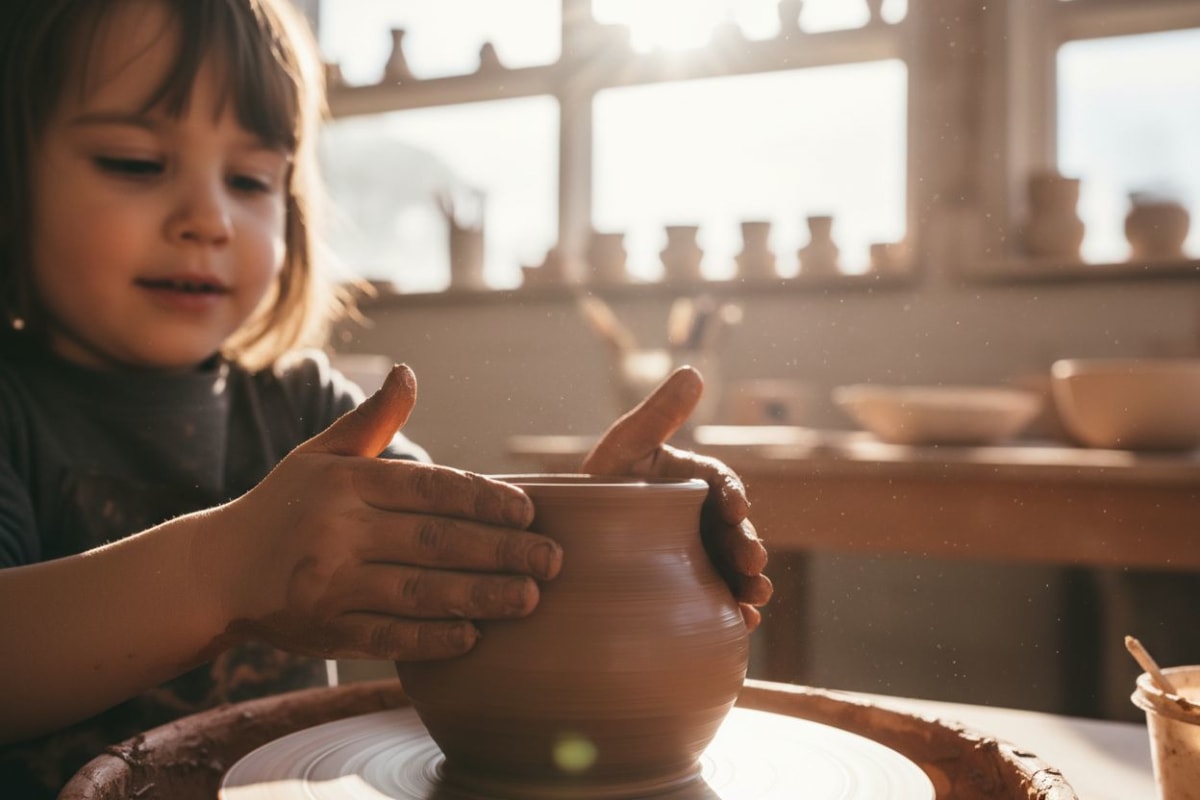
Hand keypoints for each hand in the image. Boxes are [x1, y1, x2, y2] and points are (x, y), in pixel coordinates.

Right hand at [212, 365, 561, 661]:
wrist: (216, 571)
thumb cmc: (284, 504)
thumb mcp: (321, 454)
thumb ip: (373, 420)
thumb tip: (408, 372)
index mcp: (346, 483)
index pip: (430, 488)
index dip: (485, 499)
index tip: (530, 511)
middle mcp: (339, 531)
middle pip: (436, 541)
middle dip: (501, 552)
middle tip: (553, 560)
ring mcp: (330, 585)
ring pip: (419, 592)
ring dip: (480, 597)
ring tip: (529, 598)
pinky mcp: (325, 631)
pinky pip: (388, 637)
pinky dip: (432, 639)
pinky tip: (473, 636)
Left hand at [582, 367, 771, 629]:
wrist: (564, 538)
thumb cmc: (597, 484)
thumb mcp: (624, 446)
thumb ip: (658, 414)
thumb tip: (694, 371)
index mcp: (693, 482)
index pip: (722, 486)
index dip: (733, 497)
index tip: (736, 509)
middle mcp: (702, 520)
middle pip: (734, 533)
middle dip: (748, 548)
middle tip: (752, 565)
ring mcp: (697, 556)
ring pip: (732, 570)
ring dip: (749, 584)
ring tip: (754, 599)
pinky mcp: (688, 590)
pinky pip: (715, 601)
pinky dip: (731, 613)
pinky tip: (739, 624)